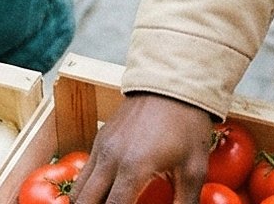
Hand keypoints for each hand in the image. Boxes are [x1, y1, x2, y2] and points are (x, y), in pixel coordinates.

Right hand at [71, 93, 212, 203]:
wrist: (172, 82)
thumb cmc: (187, 124)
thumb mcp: (194, 168)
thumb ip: (185, 202)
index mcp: (133, 168)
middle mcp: (109, 159)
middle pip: (85, 203)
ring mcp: (101, 147)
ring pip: (79, 189)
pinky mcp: (100, 139)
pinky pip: (84, 172)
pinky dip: (87, 190)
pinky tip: (100, 197)